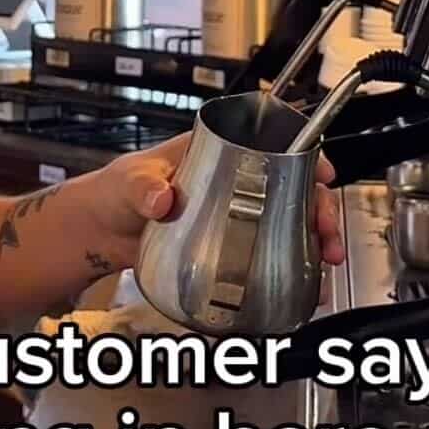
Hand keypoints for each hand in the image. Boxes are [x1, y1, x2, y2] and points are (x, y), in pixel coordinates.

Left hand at [77, 136, 343, 273]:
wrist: (102, 233)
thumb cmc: (116, 191)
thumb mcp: (130, 181)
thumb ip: (144, 188)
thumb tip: (162, 198)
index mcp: (219, 152)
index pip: (275, 144)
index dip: (307, 156)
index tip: (323, 172)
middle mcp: (236, 181)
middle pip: (294, 188)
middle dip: (321, 208)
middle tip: (326, 232)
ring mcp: (237, 215)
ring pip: (290, 221)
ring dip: (315, 240)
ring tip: (325, 261)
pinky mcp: (230, 246)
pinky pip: (269, 252)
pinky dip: (292, 266)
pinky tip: (305, 284)